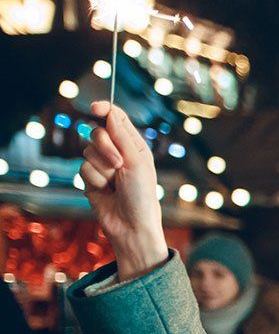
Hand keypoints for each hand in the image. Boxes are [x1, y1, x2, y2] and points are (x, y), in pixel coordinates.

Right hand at [80, 101, 168, 280]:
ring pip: (88, 151)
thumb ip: (122, 137)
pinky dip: (94, 180)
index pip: (116, 120)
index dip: (105, 110)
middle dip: (105, 147)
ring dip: (103, 168)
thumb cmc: (141, 195)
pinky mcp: (90, 179)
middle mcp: (118, 153)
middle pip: (97, 133)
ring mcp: (102, 166)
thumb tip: (110, 113)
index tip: (96, 108)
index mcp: (134, 146)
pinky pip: (82, 168)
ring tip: (116, 184)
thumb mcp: (137, 163)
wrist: (131, 225)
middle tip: (119, 164)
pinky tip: (105, 191)